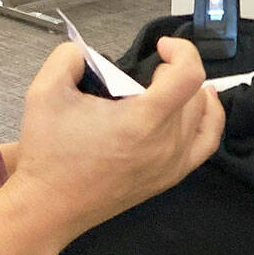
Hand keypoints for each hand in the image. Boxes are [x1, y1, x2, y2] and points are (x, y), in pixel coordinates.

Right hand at [6, 37, 224, 248]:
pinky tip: (201, 106)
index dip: (182, 51)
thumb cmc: (48, 153)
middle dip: (174, 72)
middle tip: (147, 72)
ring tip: (171, 82)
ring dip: (191, 92)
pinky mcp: (169, 178)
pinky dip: (208, 119)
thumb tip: (85, 52)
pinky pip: (206, 142)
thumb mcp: (44, 91)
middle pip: (194, 92)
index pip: (189, 75)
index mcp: (143, 121)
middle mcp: (167, 144)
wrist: (48, 207)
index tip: (160, 47)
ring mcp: (172, 165)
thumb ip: (67, 56)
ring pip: (203, 115)